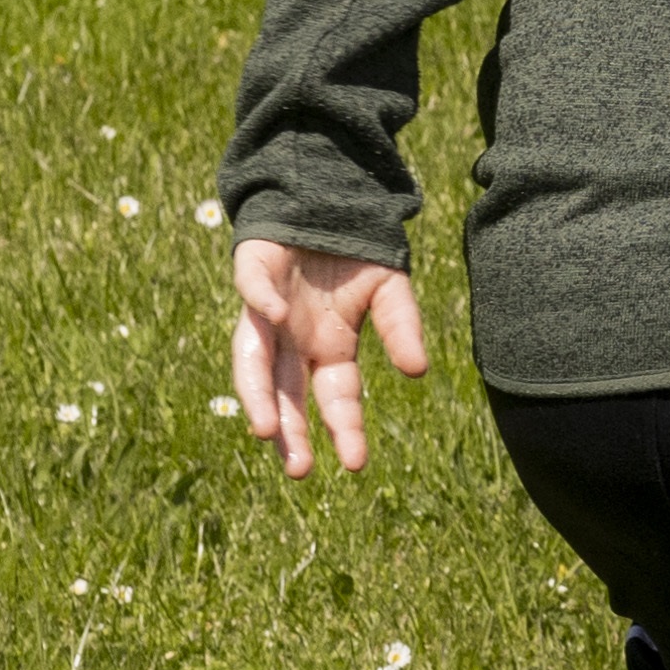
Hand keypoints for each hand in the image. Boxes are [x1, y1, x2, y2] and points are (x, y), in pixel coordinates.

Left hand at [227, 233, 428, 473]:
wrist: (328, 200)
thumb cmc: (355, 252)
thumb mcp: (391, 292)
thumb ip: (402, 329)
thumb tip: (417, 371)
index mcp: (328, 348)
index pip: (334, 398)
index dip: (343, 429)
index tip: (354, 464)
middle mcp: (293, 339)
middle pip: (286, 393)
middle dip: (291, 432)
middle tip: (299, 468)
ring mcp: (267, 310)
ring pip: (253, 359)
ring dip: (257, 393)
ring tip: (266, 429)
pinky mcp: (252, 270)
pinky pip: (253, 289)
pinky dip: (262, 303)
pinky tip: (277, 316)